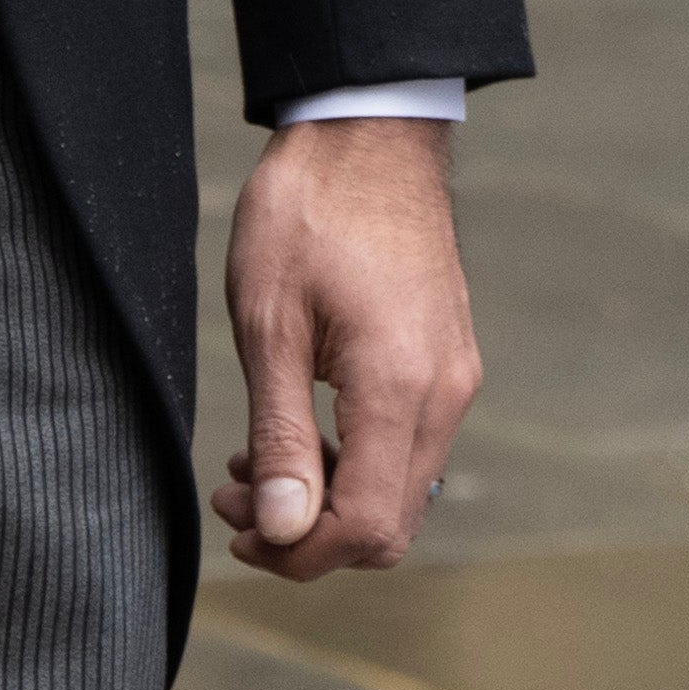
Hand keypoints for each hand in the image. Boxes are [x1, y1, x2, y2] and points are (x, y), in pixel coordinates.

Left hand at [219, 116, 478, 575]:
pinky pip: (407, 448)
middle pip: (389, 526)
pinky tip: (299, 431)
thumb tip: (281, 532)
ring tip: (252, 465)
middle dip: (307, 535)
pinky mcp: (449, 363)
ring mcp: (454, 379)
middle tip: (234, 500)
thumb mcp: (269, 326)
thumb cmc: (307, 214)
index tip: (237, 533)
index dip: (298, 554)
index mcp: (399, 387)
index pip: (364, 526)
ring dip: (327, 500)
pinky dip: (353, 463)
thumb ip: (279, 436)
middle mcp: (444, 394)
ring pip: (399, 492)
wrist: (368, 135)